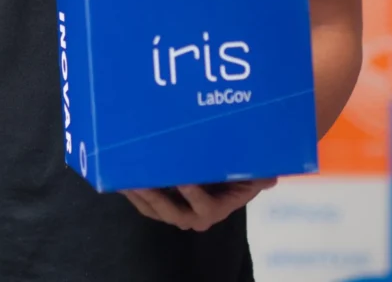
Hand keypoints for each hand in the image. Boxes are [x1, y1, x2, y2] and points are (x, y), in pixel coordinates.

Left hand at [121, 178, 277, 230]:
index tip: (183, 178)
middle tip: (142, 179)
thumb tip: (270, 175)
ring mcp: (176, 212)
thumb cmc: (237, 174)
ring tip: (125, 178)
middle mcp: (194, 216)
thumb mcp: (252, 174)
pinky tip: (120, 177)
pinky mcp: (161, 205)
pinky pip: (145, 204)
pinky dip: (132, 193)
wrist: (225, 181)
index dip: (192, 194)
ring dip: (139, 195)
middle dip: (155, 196)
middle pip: (172, 211)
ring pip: (154, 208)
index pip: (204, 206)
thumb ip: (260, 175)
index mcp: (216, 209)